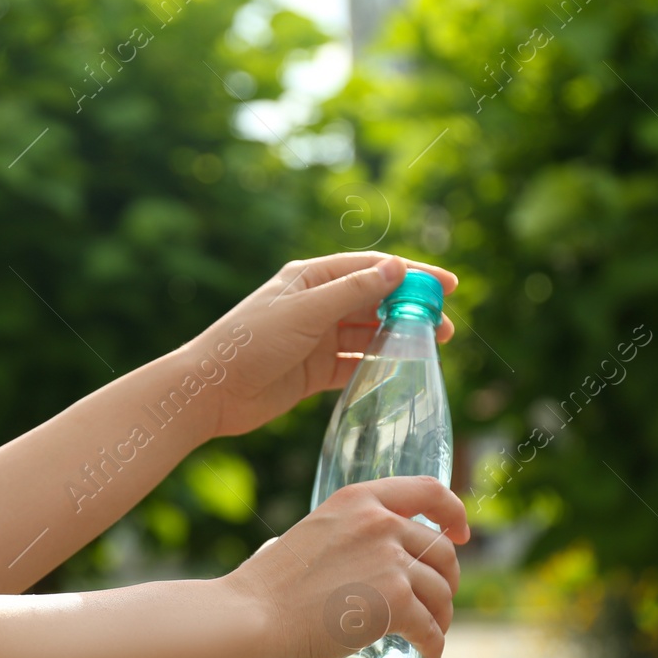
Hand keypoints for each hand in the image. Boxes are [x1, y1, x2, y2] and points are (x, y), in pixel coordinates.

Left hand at [182, 253, 457, 438]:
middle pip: (375, 301)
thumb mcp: (305, 312)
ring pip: (368, 334)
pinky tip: (403, 370)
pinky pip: (355, 364)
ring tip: (434, 348)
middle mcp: (316, 304)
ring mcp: (316, 338)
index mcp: (311, 278)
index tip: (447, 285)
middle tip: (446, 326)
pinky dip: (378, 365)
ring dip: (399, 338)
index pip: (372, 268)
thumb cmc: (250, 342)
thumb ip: (352, 292)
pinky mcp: (314, 371)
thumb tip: (396, 267)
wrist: (211, 391)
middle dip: (411, 310)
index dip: (412, 274)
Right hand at [224, 476, 469, 657]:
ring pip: (441, 592)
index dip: (453, 511)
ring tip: (428, 636)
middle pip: (441, 551)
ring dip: (441, 617)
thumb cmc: (269, 587)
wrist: (252, 617)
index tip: (460, 532)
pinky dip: (434, 646)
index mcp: (358, 499)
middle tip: (436, 604)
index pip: (427, 490)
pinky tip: (427, 657)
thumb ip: (349, 538)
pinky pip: (431, 628)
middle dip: (446, 580)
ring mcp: (391, 561)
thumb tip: (373, 564)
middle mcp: (381, 522)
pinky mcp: (396, 602)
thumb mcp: (313, 536)